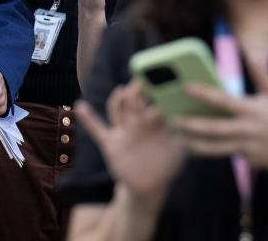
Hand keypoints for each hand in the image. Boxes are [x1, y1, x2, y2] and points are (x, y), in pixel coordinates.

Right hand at [75, 80, 184, 204]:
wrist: (149, 186)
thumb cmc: (165, 165)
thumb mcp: (177, 151)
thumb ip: (180, 139)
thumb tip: (187, 127)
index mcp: (152, 123)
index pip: (151, 102)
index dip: (154, 93)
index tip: (160, 83)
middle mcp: (136, 123)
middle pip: (133, 102)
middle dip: (136, 91)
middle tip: (141, 80)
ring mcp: (123, 132)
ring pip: (118, 111)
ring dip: (118, 101)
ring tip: (121, 92)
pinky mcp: (110, 143)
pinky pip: (96, 129)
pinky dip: (88, 118)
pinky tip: (80, 105)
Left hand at [171, 58, 267, 170]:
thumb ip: (262, 75)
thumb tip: (252, 54)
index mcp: (252, 110)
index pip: (223, 100)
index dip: (204, 93)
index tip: (185, 87)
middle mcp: (249, 129)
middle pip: (214, 128)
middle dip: (190, 124)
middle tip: (171, 119)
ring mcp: (249, 146)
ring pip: (216, 147)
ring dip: (195, 143)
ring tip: (177, 139)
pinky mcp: (250, 160)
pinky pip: (229, 154)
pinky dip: (214, 150)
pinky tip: (195, 147)